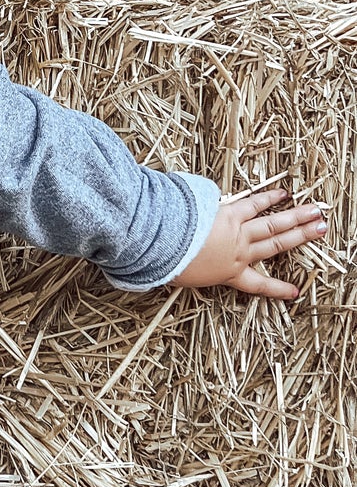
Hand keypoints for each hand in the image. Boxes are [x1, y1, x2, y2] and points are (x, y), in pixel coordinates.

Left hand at [174, 187, 325, 300]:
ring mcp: (237, 232)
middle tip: (321, 230)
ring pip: (272, 225)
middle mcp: (240, 253)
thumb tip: (177, 273)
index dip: (277, 289)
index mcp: (229, 274)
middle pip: (277, 245)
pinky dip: (267, 198)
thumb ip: (189, 274)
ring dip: (296, 218)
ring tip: (315, 212)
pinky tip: (283, 193)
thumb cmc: (168, 264)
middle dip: (301, 238)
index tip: (293, 292)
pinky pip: (253, 204)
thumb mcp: (181, 278)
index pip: (258, 285)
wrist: (166, 245)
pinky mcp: (229, 213)